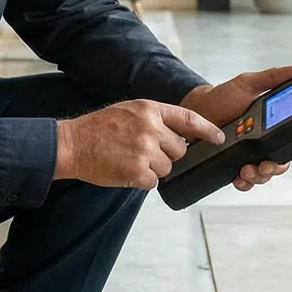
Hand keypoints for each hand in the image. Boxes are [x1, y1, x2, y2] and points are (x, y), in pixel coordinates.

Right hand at [55, 100, 224, 188]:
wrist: (72, 144)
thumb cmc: (98, 128)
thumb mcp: (129, 111)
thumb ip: (155, 119)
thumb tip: (178, 135)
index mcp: (150, 110)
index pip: (189, 119)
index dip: (208, 130)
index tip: (219, 137)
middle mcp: (151, 128)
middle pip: (180, 149)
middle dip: (168, 154)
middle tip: (145, 152)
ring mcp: (144, 150)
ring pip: (167, 167)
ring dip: (153, 168)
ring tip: (130, 159)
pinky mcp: (137, 171)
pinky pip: (153, 181)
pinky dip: (142, 180)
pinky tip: (126, 170)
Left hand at [180, 64, 291, 191]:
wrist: (195, 111)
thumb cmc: (221, 97)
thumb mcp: (248, 84)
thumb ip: (274, 77)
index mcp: (272, 124)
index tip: (291, 153)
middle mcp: (263, 142)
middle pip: (280, 162)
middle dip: (275, 168)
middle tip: (266, 164)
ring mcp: (249, 155)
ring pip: (265, 174)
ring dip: (260, 176)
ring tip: (248, 169)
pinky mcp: (234, 165)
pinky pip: (246, 181)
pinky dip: (245, 183)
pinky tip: (239, 177)